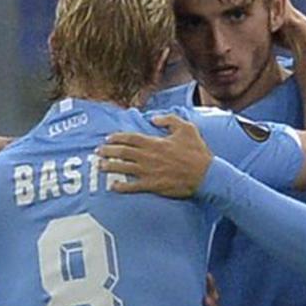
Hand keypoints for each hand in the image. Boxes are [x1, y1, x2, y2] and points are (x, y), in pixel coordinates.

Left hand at [97, 114, 212, 197]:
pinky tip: (112, 186)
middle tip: (98, 151)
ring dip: (110, 166)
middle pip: (123, 152)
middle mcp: (149, 157)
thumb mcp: (186, 128)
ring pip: (124, 168)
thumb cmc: (197, 152)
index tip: (108, 138)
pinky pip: (133, 187)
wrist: (206, 175)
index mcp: (155, 142)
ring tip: (100, 166)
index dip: (117, 137)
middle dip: (108, 151)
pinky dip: (121, 187)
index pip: (130, 138)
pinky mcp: (153, 185)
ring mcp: (149, 172)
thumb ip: (169, 120)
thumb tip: (153, 118)